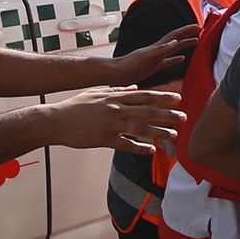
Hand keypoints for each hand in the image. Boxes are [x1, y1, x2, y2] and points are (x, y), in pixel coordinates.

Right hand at [44, 88, 185, 153]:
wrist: (55, 120)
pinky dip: (139, 147)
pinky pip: (125, 144)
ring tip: (174, 135)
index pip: (144, 96)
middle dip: (168, 114)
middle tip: (184, 117)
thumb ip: (116, 90)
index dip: (162, 97)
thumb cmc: (75, 106)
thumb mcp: (96, 93)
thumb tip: (133, 87)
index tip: (178, 99)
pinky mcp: (103, 139)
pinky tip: (151, 151)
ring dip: (159, 132)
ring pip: (140, 128)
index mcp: (115, 98)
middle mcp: (116, 109)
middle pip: (147, 111)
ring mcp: (110, 124)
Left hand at [107, 23, 198, 83]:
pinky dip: (176, 59)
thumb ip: (160, 50)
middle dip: (188, 34)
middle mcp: (158, 50)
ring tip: (195, 41)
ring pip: (174, 49)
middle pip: (177, 40)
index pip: (175, 36)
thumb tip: (174, 42)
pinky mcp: (153, 67)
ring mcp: (156, 58)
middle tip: (201, 30)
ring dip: (185, 44)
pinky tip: (182, 59)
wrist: (116, 73)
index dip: (187, 31)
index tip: (199, 26)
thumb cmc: (128, 65)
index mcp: (157, 47)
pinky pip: (168, 62)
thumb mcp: (145, 57)